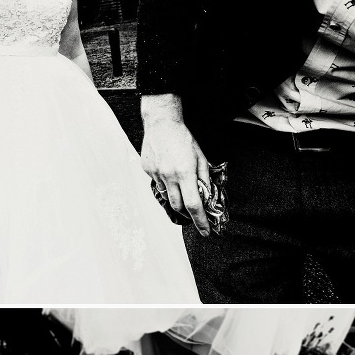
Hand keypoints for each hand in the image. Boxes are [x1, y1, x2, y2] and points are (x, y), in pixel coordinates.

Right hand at [141, 96, 210, 235]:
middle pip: (178, 206)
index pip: (194, 205)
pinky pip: (158, 184)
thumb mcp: (201, 157)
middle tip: (194, 213)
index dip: (200, 221)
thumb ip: (204, 177)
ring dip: (176, 199)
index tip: (205, 231)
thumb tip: (206, 195)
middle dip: (187, 213)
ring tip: (181, 190)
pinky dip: (166, 185)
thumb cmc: (183, 138)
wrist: (161, 124)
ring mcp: (156, 174)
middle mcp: (169, 176)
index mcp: (185, 173)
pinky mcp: (148, 170)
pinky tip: (169, 173)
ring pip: (167, 196)